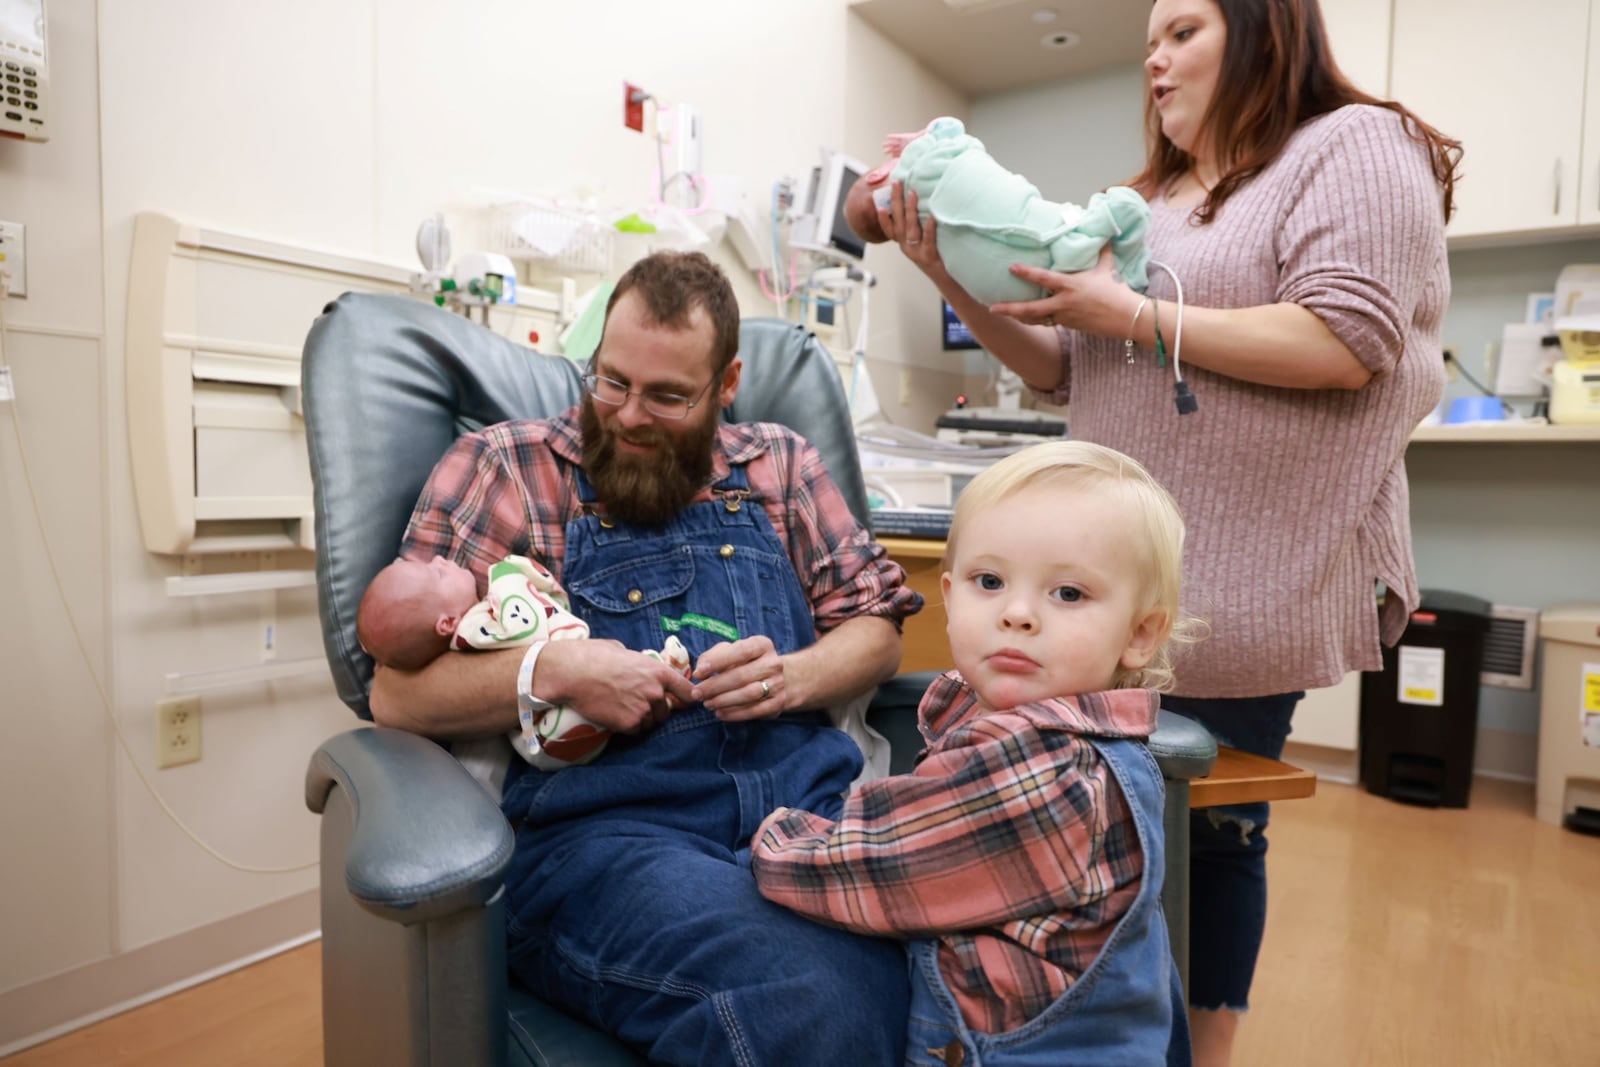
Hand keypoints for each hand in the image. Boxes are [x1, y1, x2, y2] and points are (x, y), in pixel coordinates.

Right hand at [535, 639, 697, 733]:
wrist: (574, 673)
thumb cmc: (595, 656)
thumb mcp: (625, 651)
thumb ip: (640, 663)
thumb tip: (641, 666)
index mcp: (658, 672)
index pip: (687, 691)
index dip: (687, 697)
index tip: (688, 702)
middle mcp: (656, 692)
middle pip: (666, 711)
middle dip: (655, 709)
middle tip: (636, 702)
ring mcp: (643, 710)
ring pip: (650, 722)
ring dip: (641, 718)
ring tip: (622, 707)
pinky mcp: (629, 724)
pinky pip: (636, 730)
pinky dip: (627, 726)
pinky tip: (614, 715)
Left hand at [691, 636, 785, 721]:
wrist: (773, 679)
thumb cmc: (744, 663)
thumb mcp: (730, 652)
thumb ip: (712, 656)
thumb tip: (699, 672)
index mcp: (762, 645)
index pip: (741, 651)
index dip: (718, 661)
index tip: (698, 673)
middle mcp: (773, 663)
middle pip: (742, 676)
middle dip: (715, 686)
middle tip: (697, 694)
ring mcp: (778, 684)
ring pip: (748, 694)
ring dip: (723, 701)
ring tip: (707, 704)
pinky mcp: (778, 703)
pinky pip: (755, 711)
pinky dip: (735, 714)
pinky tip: (720, 713)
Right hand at [878, 183, 947, 278]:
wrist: (948, 281)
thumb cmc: (938, 259)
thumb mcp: (924, 244)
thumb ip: (919, 229)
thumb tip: (919, 206)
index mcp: (904, 245)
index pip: (890, 229)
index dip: (883, 217)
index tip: (879, 202)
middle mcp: (908, 248)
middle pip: (899, 223)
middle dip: (896, 202)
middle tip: (896, 183)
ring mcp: (917, 253)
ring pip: (910, 229)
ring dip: (910, 210)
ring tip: (912, 193)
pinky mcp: (930, 257)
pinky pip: (928, 240)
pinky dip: (929, 228)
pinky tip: (931, 217)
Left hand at [990, 245, 1141, 337]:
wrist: (1126, 317)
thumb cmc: (1116, 290)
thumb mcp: (1107, 267)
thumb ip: (1102, 250)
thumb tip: (1105, 232)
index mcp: (1071, 286)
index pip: (1044, 278)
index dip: (1026, 273)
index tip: (1011, 267)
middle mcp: (1064, 303)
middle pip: (1031, 309)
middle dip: (1010, 309)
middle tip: (992, 308)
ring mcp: (1065, 316)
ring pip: (1036, 319)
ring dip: (1018, 316)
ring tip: (1002, 312)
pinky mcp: (1069, 325)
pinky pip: (1047, 322)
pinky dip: (1035, 319)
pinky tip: (1025, 317)